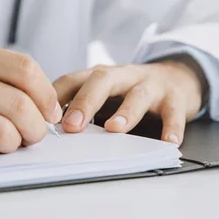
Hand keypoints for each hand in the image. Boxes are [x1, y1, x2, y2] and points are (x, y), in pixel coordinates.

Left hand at [53, 59, 206, 144]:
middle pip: (101, 80)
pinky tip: (168, 142)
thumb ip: (80, 105)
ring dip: (126, 112)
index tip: (41, 117)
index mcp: (100, 76)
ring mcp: (150, 85)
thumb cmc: (131, 90)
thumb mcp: (103, 92)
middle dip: (85, 102)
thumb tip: (47, 130)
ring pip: (137, 95)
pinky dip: (172, 128)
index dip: (55, 96)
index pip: (73, 80)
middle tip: (72, 125)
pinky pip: (173, 113)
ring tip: (114, 129)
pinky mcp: (174, 98)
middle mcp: (123, 76)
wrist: (177, 78)